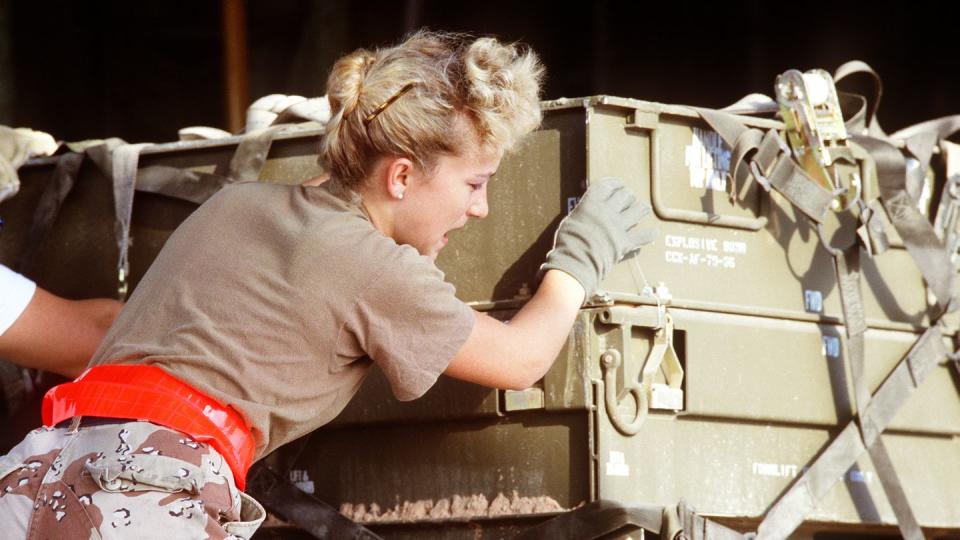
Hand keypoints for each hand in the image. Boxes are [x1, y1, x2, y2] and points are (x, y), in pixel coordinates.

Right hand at [540, 177, 654, 300]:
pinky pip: (643, 236)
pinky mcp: (625, 243)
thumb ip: (583, 213)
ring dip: (641, 208)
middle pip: (625, 194)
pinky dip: (649, 234)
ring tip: (642, 209)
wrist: (574, 263)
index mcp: (591, 204)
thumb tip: (587, 209)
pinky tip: (653, 232)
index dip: (614, 183)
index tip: (618, 184)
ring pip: (639, 209)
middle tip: (628, 199)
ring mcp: (618, 227)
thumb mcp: (571, 221)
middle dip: (628, 195)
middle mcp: (607, 212)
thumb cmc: (567, 244)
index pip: (607, 185)